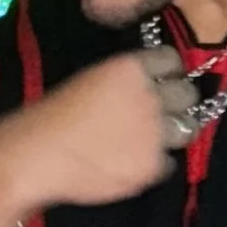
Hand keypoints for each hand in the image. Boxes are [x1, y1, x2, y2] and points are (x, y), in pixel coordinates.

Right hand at [0, 53, 196, 221]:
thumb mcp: (92, 81)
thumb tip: (152, 89)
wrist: (37, 156)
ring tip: (148, 142)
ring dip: (174, 134)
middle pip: (188, 94)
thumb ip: (127, 83)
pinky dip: (154, 165)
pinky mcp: (152, 166)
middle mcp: (150, 96)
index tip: (160, 83)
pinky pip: (169, 164)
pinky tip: (130, 164)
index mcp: (132, 68)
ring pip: (188, 129)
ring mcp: (155, 133)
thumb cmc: (54, 117)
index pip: (172, 60)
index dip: (168, 73)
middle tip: (160, 115)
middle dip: (178, 104)